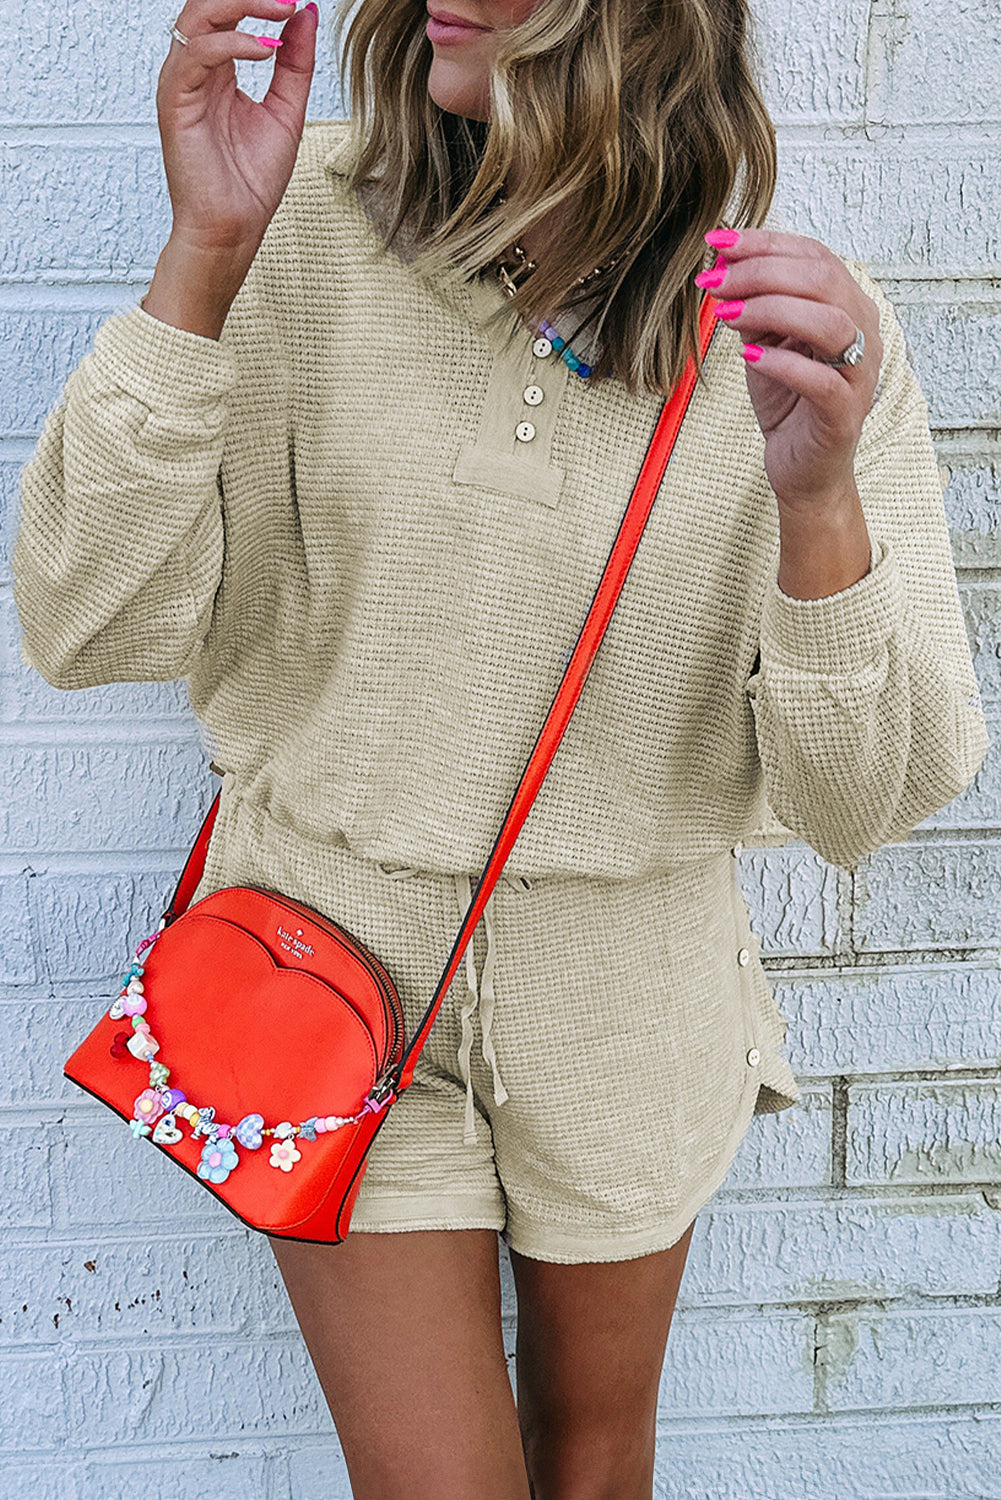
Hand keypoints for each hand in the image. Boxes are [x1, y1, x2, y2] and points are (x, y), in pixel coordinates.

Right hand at [156, 0, 317, 257]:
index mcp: (216, 69)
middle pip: (208, 4)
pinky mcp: (176, 101)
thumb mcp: (286, 111)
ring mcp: (181, 83)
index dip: (257, 0)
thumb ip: (295, 62)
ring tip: (282, 8)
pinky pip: (198, 54)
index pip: (227, 11)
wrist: (233, 228)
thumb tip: (306, 13)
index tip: (294, 0)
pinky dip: (232, 42)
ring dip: (241, 5)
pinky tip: (266, 48)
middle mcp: (194, 71)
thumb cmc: (251, 181)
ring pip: (198, 17)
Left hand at [695, 228, 883, 512]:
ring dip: (772, 310)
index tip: (717, 243)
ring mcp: (860, 373)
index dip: (765, 244)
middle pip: (823, 280)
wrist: (800, 467)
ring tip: (726, 315)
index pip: (813, 256)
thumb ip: (751, 305)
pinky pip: (822, 381)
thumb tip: (721, 265)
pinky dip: (783, 363)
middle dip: (762, 273)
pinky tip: (748, 355)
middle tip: (715, 281)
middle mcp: (864, 332)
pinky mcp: (845, 414)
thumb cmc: (787, 401)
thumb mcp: (762, 341)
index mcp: (847, 305)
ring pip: (830, 323)